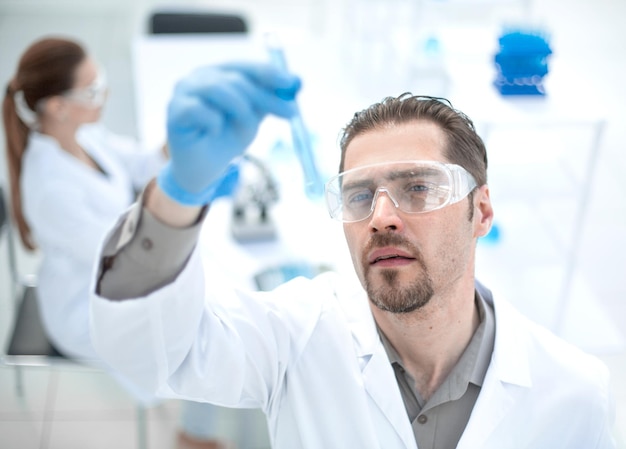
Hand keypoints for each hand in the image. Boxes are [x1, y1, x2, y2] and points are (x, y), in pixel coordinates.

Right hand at [158, 62, 300, 204]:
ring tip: (247, 128)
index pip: (246, 67)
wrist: (205, 170)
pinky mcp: (174, 111)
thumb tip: (297, 81)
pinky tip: (214, 132)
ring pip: (218, 89)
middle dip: (266, 96)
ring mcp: (183, 92)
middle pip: (236, 79)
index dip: (271, 74)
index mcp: (219, 73)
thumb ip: (270, 98)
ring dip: (241, 110)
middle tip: (291, 114)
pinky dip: (214, 122)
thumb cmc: (226, 138)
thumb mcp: (254, 116)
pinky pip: (200, 110)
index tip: (294, 85)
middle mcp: (199, 76)